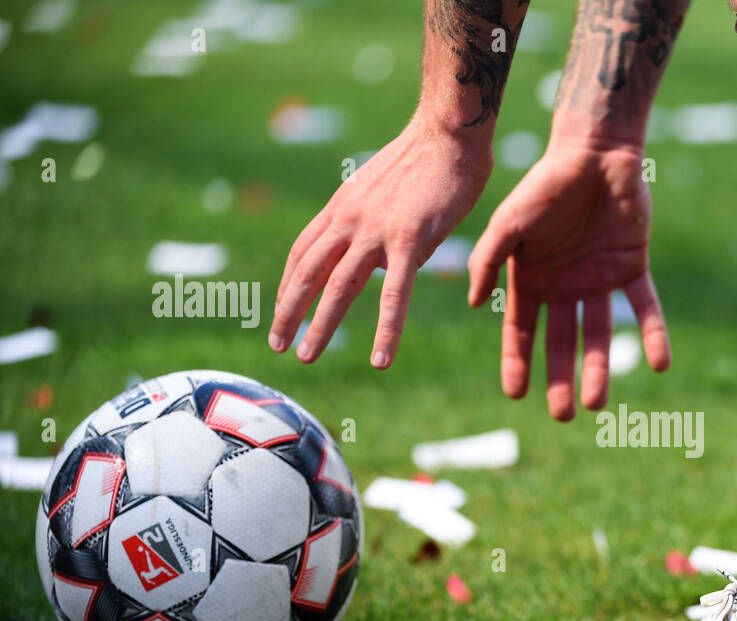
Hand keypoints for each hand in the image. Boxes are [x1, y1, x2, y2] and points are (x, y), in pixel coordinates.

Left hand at [271, 117, 492, 367]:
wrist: (448, 133)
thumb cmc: (426, 159)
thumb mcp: (384, 189)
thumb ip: (376, 221)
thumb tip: (388, 257)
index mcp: (343, 207)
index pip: (303, 252)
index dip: (288, 286)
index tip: (282, 312)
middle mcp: (349, 220)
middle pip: (307, 272)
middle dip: (288, 311)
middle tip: (277, 345)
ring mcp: (375, 231)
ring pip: (338, 287)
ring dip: (319, 325)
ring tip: (306, 356)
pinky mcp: (408, 241)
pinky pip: (394, 295)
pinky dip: (386, 331)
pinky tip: (381, 360)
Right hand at [467, 141, 670, 420]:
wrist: (593, 152)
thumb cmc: (545, 184)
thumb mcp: (509, 223)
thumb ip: (489, 260)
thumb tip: (478, 304)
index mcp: (531, 280)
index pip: (522, 332)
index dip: (518, 362)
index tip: (516, 394)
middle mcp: (564, 287)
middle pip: (561, 343)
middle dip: (560, 380)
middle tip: (562, 415)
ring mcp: (598, 280)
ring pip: (600, 334)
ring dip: (601, 368)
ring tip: (597, 403)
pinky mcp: (632, 268)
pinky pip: (644, 308)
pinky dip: (654, 335)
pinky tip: (660, 365)